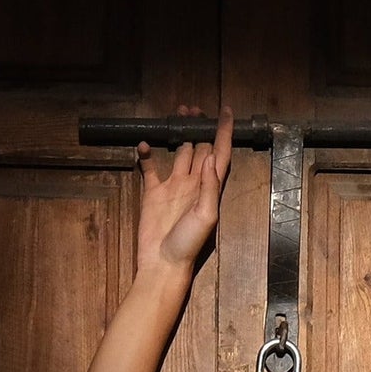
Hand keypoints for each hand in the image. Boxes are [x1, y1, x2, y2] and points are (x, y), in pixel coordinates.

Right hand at [135, 102, 233, 274]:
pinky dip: (147, 154)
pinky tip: (145, 143)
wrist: (163, 263)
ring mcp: (174, 187)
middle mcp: (193, 184)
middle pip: (201, 148)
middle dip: (200, 127)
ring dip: (180, 133)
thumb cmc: (188, 245)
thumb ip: (209, 185)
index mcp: (209, 188)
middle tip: (194, 108)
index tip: (225, 111)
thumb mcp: (205, 215)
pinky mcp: (154, 193)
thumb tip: (210, 155)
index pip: (220, 153)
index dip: (224, 131)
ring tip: (178, 114)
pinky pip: (150, 168)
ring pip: (179, 152)